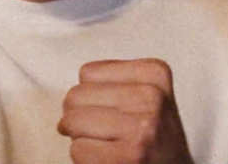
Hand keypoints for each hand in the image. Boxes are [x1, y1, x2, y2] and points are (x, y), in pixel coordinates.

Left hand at [58, 59, 193, 163]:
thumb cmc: (156, 141)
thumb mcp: (148, 98)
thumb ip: (112, 84)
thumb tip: (71, 96)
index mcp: (154, 73)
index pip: (88, 73)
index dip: (91, 98)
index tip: (114, 114)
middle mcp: (152, 97)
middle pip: (76, 96)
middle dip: (80, 118)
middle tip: (107, 134)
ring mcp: (142, 128)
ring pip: (72, 122)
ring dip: (82, 139)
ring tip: (110, 147)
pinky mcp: (130, 155)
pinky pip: (78, 150)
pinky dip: (86, 160)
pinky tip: (111, 160)